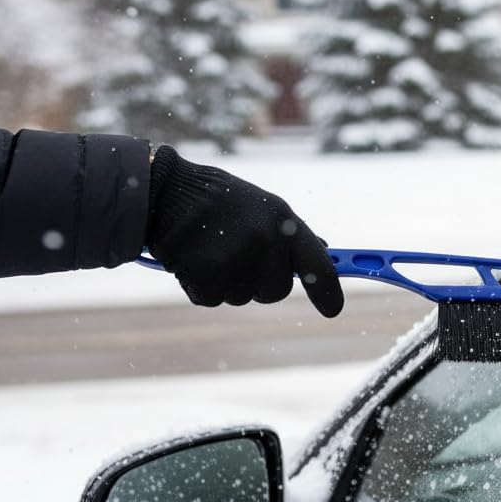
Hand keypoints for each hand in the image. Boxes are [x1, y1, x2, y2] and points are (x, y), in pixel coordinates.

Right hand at [145, 145, 343, 314]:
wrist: (167, 192)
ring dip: (230, 282)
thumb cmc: (221, 201)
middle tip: (239, 254)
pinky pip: (214, 298)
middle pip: (276, 291)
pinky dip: (203, 285)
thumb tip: (324, 255)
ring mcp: (236, 263)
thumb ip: (292, 235)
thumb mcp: (265, 207)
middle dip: (261, 281)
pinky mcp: (207, 279)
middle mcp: (265, 244)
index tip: (333, 309)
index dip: (328, 292)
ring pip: (243, 297)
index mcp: (284, 224)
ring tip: (213, 248)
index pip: (318, 267)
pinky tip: (195, 259)